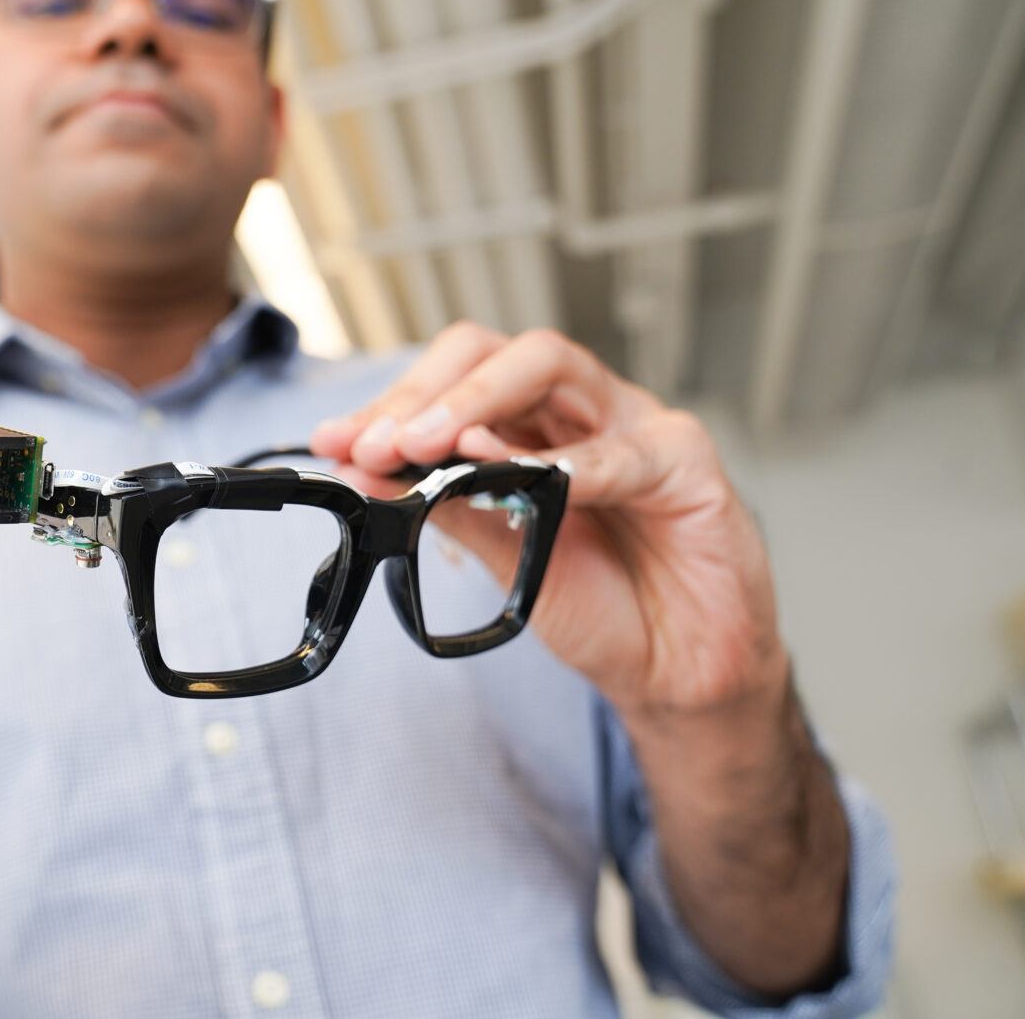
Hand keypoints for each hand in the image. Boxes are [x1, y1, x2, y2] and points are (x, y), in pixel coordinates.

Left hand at [310, 324, 785, 716]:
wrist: (673, 671)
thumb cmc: (598, 602)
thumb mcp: (501, 555)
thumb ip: (440, 507)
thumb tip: (359, 470)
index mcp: (527, 426)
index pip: (452, 380)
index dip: (392, 403)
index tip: (337, 441)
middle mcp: (575, 410)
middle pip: (497, 353)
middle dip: (429, 392)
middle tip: (380, 443)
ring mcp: (632, 424)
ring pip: (553, 368)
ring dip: (480, 400)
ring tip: (432, 444)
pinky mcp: (688, 461)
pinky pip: (627, 449)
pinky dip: (577, 462)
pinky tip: (539, 479)